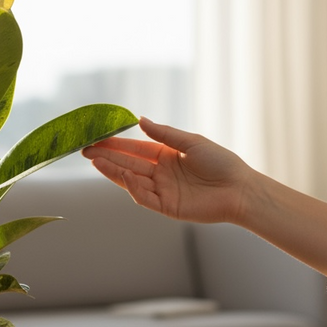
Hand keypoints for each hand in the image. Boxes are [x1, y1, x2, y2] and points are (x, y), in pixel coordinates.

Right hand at [82, 117, 252, 223]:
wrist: (241, 190)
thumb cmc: (222, 164)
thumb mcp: (192, 142)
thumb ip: (165, 134)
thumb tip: (140, 120)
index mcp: (166, 156)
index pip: (134, 149)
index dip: (115, 144)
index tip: (96, 139)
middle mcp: (160, 173)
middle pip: (128, 163)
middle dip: (107, 157)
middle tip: (86, 151)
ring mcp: (162, 190)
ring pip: (131, 180)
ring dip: (113, 171)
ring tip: (96, 161)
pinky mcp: (166, 207)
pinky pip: (144, 197)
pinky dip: (132, 187)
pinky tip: (123, 175)